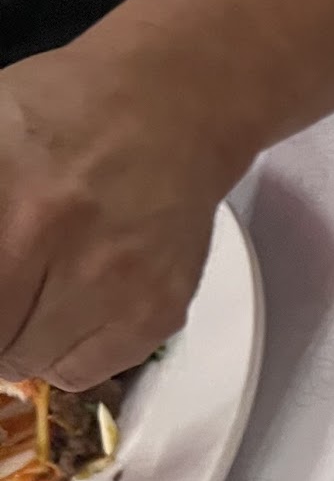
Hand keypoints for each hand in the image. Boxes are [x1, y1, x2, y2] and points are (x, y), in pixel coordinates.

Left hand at [0, 40, 245, 391]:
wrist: (169, 110)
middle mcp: (74, 255)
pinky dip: (67, 352)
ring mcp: (124, 291)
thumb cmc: (58, 112)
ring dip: (22, 340)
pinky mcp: (160, 313)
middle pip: (2, 342)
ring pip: (37, 363)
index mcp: (19, 209)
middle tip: (4, 286)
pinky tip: (71, 308)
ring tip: (31, 295)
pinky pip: (89, 371)